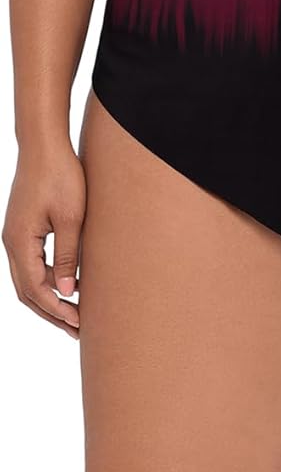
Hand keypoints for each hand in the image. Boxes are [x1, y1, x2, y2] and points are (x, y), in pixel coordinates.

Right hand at [2, 139, 86, 337]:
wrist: (44, 144)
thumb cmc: (60, 175)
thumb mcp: (71, 218)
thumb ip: (69, 256)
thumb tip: (67, 292)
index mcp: (20, 242)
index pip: (35, 290)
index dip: (56, 310)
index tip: (78, 323)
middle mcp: (12, 242)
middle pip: (27, 290)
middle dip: (51, 312)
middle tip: (77, 328)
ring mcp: (15, 235)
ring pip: (27, 278)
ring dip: (48, 296)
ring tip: (74, 311)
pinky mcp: (22, 227)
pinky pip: (31, 262)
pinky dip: (46, 278)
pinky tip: (67, 282)